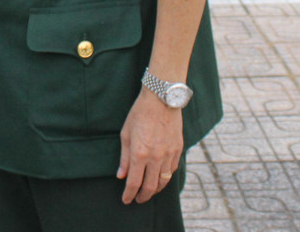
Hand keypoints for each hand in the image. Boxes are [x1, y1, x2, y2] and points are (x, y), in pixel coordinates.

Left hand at [117, 88, 182, 203]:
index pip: (134, 182)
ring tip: (148, 191)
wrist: (161, 100)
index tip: (126, 200)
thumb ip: (124, 157)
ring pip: (163, 181)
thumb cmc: (139, 114)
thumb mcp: (126, 134)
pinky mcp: (178, 150)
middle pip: (150, 187)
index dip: (129, 194)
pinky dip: (165, 178)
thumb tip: (121, 176)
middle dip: (143, 196)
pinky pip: (172, 171)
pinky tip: (160, 178)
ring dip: (155, 190)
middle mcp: (155, 157)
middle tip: (137, 199)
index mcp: (139, 153)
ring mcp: (168, 155)